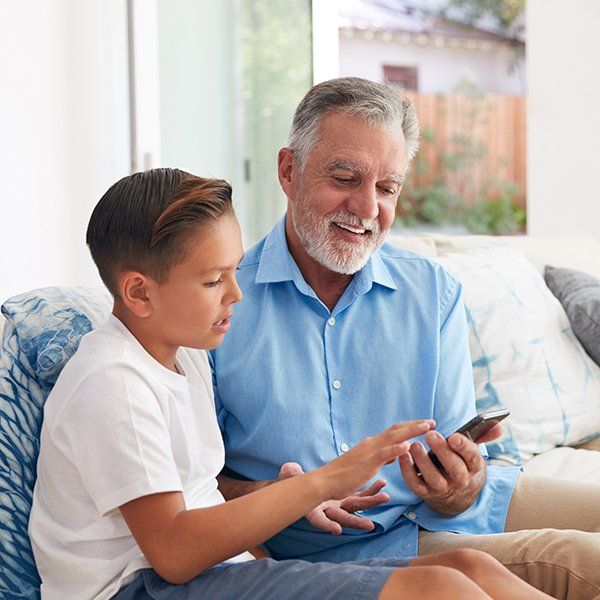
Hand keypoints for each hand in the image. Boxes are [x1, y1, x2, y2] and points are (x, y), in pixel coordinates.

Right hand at [277, 462, 389, 533]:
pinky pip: (362, 495)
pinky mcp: (347, 496)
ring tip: (385, 498)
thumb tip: (286, 469)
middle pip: (343, 517)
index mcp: (312, 509)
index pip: (318, 520)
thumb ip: (288, 474)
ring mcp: (339, 503)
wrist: (300, 483)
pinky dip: (371, 490)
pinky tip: (381, 483)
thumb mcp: (288, 476)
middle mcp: (328, 509)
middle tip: (369, 526)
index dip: (326, 524)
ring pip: (357, 505)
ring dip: (371, 502)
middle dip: (356, 522)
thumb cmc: (291, 481)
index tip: (336, 529)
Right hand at [314, 420, 434, 501]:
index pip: (394, 432)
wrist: (323, 482)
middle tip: (432, 422)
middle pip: (396, 430)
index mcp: (371, 445)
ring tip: (426, 427)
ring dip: (411, 431)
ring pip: (393, 437)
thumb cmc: (342, 477)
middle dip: (415, 425)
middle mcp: (370, 444)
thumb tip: (394, 454)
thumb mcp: (366, 465)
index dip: (410, 428)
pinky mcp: (365, 463)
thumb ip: (381, 458)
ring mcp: (368, 452)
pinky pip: (383, 454)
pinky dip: (395, 448)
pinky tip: (407, 446)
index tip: (425, 425)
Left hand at [398, 424, 501, 514]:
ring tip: (414, 445)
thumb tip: (498, 424)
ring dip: (423, 461)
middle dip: (442, 451)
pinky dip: (407, 471)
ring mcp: (442, 488)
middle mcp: (459, 480)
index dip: (463, 447)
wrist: (455, 495)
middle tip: (431, 435)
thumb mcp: (473, 452)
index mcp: (473, 468)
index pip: (472, 458)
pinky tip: (403, 455)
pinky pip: (415, 485)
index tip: (454, 436)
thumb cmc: (462, 463)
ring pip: (433, 478)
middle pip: (453, 468)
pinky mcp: (425, 492)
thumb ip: (484, 436)